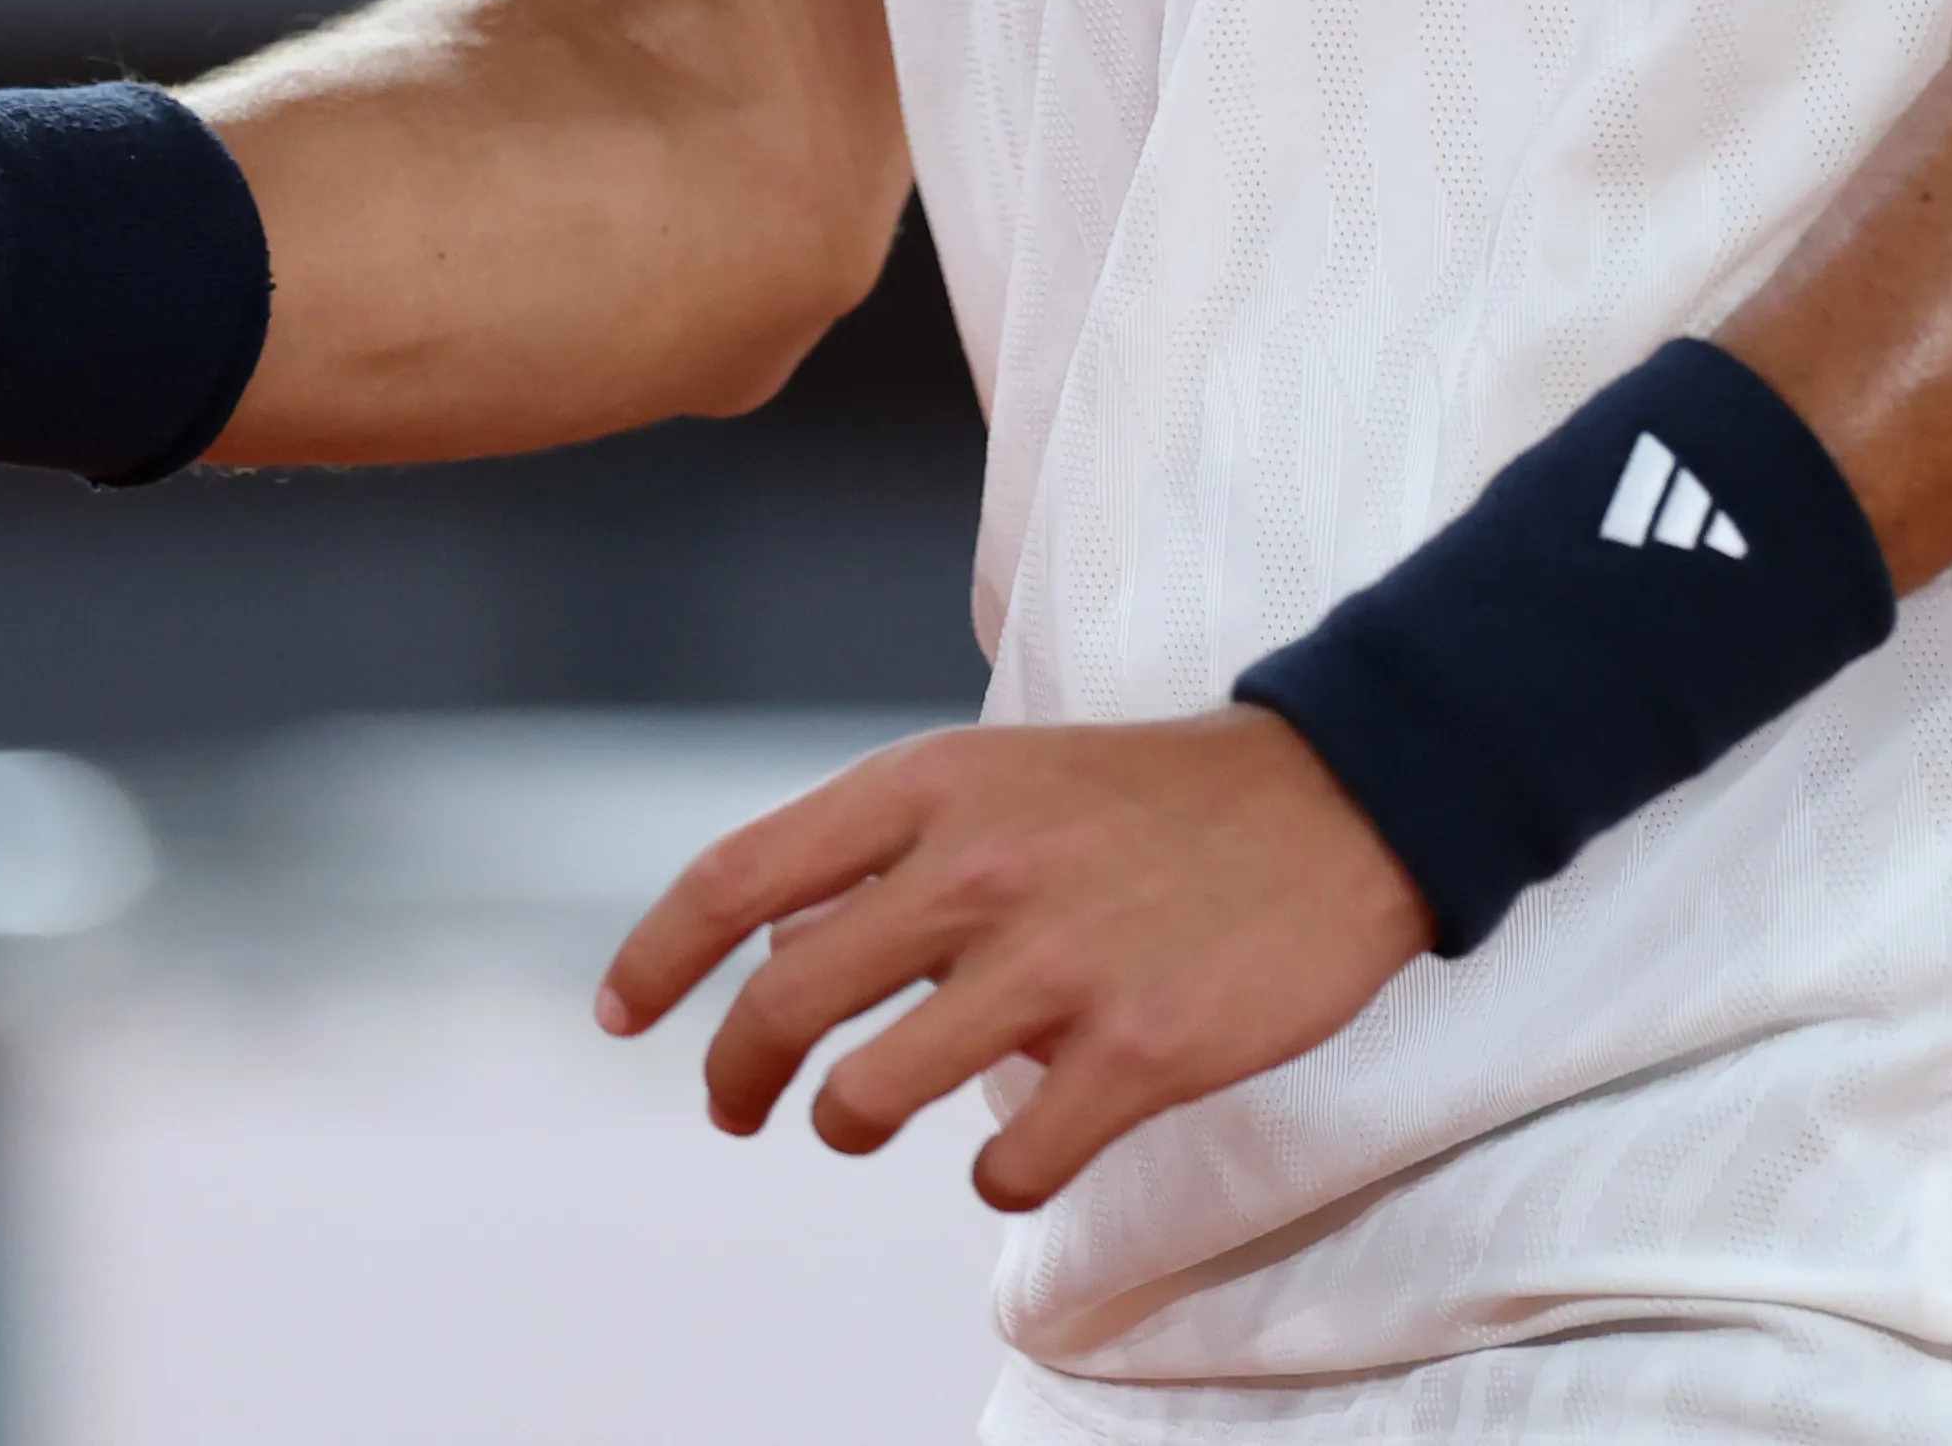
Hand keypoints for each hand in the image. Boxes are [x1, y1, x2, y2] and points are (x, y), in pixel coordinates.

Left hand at [595, 706, 1429, 1210]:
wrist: (1331, 801)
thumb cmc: (1143, 798)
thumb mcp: (998, 779)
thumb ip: (885, 859)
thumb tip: (773, 962)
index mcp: (930, 785)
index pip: (740, 874)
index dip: (659, 953)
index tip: (620, 1013)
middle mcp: (975, 867)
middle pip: (783, 1001)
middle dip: (733, 1073)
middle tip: (732, 1107)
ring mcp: (1055, 962)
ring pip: (868, 1096)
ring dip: (850, 1122)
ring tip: (867, 1116)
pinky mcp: (1135, 1050)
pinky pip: (1008, 1162)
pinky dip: (994, 1173)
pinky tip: (1018, 1141)